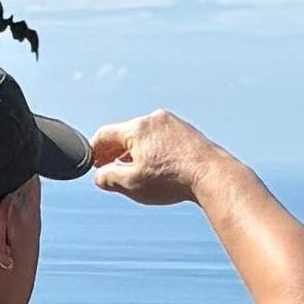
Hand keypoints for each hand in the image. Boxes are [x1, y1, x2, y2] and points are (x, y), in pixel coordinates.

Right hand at [86, 109, 225, 208]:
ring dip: (134, 151)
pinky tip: (155, 166)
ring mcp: (173, 123)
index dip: (94, 151)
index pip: (104, 134)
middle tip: (107, 167)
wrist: (212, 175)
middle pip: (125, 134)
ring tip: (131, 169)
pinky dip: (153, 150)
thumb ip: (108, 178)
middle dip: (114, 152)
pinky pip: (161, 138)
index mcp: (136, 128)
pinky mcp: (187, 131)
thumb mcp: (132, 184)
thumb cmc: (172, 179)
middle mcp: (154, 119)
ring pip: (144, 136)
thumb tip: (99, 176)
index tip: (92, 164)